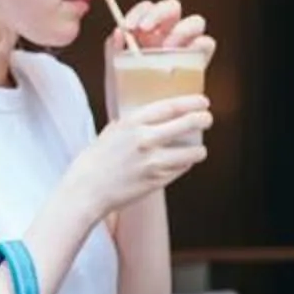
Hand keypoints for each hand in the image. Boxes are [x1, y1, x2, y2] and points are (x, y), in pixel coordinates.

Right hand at [68, 96, 212, 214]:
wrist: (86, 191)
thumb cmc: (95, 161)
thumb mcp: (112, 132)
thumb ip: (133, 123)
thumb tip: (154, 118)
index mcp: (132, 122)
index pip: (171, 106)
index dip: (191, 103)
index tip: (202, 102)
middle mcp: (145, 139)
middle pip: (187, 124)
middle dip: (202, 120)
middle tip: (207, 119)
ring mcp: (153, 161)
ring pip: (192, 152)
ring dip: (198, 149)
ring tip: (198, 149)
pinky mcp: (157, 181)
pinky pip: (181, 169)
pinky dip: (184, 165)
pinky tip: (181, 163)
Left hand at [105, 0, 215, 122]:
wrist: (140, 126)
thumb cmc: (126, 98)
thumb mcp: (114, 75)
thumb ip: (113, 52)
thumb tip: (118, 32)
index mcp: (146, 33)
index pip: (147, 9)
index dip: (141, 11)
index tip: (130, 27)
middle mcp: (167, 35)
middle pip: (172, 8)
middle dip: (160, 13)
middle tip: (146, 31)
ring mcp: (185, 47)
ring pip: (194, 22)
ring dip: (181, 29)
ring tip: (168, 49)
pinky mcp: (199, 62)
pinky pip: (206, 44)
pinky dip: (199, 44)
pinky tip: (184, 56)